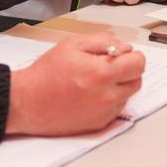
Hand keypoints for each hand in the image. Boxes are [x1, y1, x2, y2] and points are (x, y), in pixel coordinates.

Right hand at [5, 32, 144, 135]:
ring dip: (119, 86)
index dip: (131, 56)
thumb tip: (124, 48)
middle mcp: (108, 96)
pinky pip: (115, 109)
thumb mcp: (72, 44)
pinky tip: (90, 94)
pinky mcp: (99, 124)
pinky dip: (109, 100)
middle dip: (127, 71)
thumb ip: (103, 42)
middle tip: (108, 66)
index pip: (139, 64)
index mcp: (103, 73)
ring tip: (95, 81)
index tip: (121, 55)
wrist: (27, 102)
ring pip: (127, 96)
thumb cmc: (47, 73)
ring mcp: (104, 112)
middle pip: (137, 80)